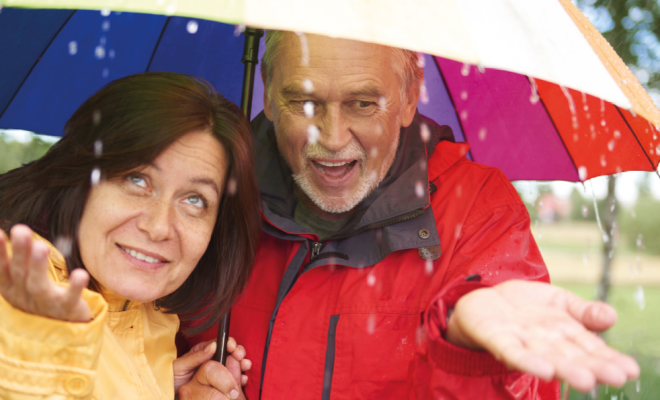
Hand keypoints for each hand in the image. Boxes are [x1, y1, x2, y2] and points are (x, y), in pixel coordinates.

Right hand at [0, 225, 89, 321]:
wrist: (63, 332)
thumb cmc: (41, 299)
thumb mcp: (25, 282)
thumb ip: (19, 262)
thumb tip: (15, 231)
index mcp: (13, 290)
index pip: (3, 271)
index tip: (0, 233)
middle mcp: (25, 298)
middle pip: (21, 274)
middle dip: (20, 252)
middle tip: (21, 230)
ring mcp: (46, 305)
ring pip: (39, 286)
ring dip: (38, 266)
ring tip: (41, 246)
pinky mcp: (67, 311)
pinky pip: (71, 299)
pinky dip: (75, 287)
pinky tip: (81, 274)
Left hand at [177, 337, 251, 398]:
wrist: (172, 395)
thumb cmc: (173, 378)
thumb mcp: (181, 366)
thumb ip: (196, 356)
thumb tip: (213, 346)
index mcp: (203, 351)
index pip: (219, 343)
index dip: (228, 343)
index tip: (232, 347)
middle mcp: (212, 360)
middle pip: (230, 352)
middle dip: (238, 352)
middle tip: (240, 356)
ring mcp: (217, 371)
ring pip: (234, 364)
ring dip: (242, 363)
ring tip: (245, 366)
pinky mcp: (221, 383)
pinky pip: (234, 378)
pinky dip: (241, 377)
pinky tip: (243, 379)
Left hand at [445, 280, 639, 391]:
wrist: (484, 296)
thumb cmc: (525, 305)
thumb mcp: (558, 300)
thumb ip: (583, 310)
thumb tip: (611, 316)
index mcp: (564, 333)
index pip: (589, 347)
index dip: (608, 359)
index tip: (630, 370)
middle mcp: (545, 342)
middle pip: (569, 356)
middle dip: (591, 367)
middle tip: (615, 378)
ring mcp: (521, 342)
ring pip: (545, 357)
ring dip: (564, 369)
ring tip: (585, 380)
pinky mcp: (496, 339)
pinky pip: (512, 352)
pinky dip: (527, 361)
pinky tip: (543, 370)